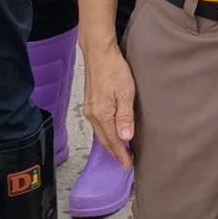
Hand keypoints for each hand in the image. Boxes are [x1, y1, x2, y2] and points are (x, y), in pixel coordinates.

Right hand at [82, 40, 135, 167]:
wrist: (99, 53)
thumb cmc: (114, 69)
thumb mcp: (126, 92)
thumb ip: (125, 116)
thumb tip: (126, 138)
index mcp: (102, 115)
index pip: (113, 141)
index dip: (121, 155)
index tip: (128, 165)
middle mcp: (92, 115)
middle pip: (104, 140)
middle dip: (115, 153)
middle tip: (126, 163)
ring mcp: (89, 109)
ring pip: (100, 133)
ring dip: (110, 144)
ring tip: (121, 152)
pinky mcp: (90, 103)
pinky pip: (98, 125)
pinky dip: (105, 133)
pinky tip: (111, 134)